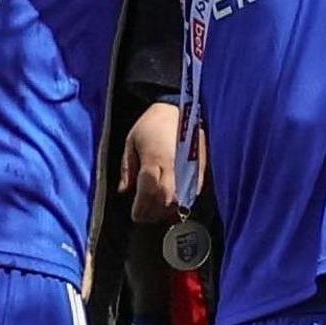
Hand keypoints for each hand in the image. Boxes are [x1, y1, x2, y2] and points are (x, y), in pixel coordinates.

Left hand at [121, 102, 184, 223]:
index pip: (148, 193)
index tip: (136, 215)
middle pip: (166, 200)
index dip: (141, 208)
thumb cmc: (152, 124)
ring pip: (182, 198)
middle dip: (155, 212)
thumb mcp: (131, 142)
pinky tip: (176, 202)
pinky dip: (184, 199)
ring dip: (170, 209)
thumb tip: (124, 191)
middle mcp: (173, 166)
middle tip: (146, 217)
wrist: (180, 108)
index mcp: (154, 159)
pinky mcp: (201, 167)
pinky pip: (194, 190)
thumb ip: (128, 168)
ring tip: (159, 211)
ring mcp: (189, 168)